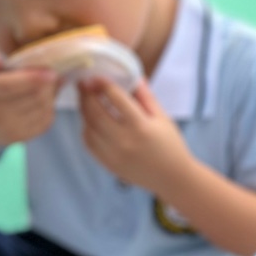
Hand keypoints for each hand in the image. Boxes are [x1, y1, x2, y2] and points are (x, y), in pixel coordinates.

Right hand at [0, 52, 57, 147]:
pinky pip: (46, 119)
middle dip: (47, 83)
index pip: (8, 85)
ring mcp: (8, 129)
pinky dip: (49, 106)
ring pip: (43, 107)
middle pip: (33, 96)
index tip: (51, 71)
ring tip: (46, 84)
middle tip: (50, 72)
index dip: (32, 78)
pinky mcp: (21, 137)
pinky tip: (43, 98)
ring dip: (50, 93)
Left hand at [79, 78, 193, 193]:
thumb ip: (146, 98)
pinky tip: (91, 121)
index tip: (98, 76)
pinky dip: (86, 128)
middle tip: (83, 83)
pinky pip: (89, 142)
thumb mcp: (163, 119)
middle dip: (86, 94)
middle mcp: (124, 140)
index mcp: (141, 127)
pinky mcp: (108, 163)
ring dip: (84, 110)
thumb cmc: (171, 146)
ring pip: (88, 126)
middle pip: (95, 112)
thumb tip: (134, 76)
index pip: (116, 99)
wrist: (172, 178)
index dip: (104, 85)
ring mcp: (113, 153)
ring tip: (86, 100)